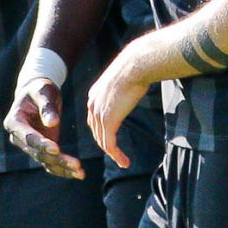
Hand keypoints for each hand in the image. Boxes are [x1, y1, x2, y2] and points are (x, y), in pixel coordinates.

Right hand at [4, 79, 84, 178]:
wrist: (38, 94)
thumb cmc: (39, 89)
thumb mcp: (43, 91)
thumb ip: (47, 106)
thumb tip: (52, 123)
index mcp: (14, 122)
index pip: (28, 137)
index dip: (42, 144)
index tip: (56, 149)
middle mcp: (18, 137)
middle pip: (38, 153)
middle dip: (57, 159)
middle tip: (76, 164)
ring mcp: (29, 145)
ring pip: (45, 161)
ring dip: (63, 168)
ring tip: (81, 173)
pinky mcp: (41, 149)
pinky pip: (51, 162)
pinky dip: (64, 169)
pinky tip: (78, 173)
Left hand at [87, 48, 151, 168]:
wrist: (135, 65)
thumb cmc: (135, 68)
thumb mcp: (123, 79)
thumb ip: (122, 87)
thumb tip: (134, 84)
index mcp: (94, 95)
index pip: (94, 119)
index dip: (102, 131)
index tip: (112, 140)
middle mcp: (92, 105)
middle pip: (96, 132)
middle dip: (106, 144)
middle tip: (117, 155)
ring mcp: (98, 114)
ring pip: (103, 141)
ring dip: (113, 154)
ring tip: (123, 162)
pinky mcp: (107, 121)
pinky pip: (109, 144)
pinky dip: (116, 155)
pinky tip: (124, 162)